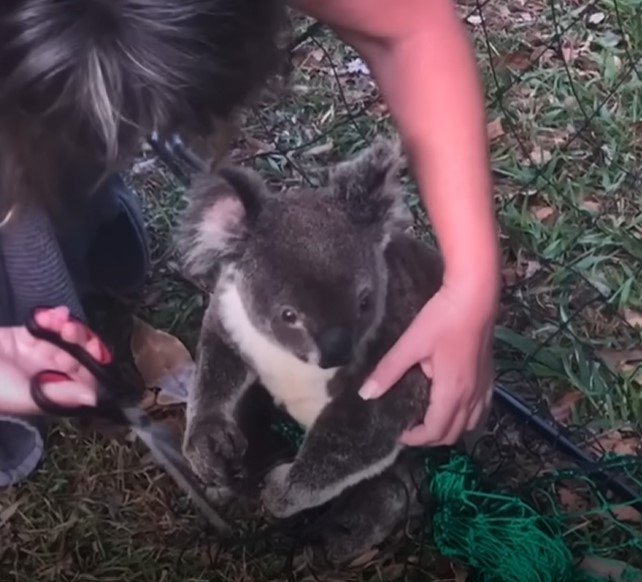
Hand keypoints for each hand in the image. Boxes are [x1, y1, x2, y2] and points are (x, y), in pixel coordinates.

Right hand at [0, 306, 103, 415]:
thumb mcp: (24, 396)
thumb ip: (58, 395)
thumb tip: (93, 398)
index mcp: (57, 392)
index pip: (89, 378)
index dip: (95, 363)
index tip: (94, 350)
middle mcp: (55, 372)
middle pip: (85, 352)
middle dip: (82, 338)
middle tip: (68, 330)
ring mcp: (44, 352)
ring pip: (72, 336)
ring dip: (69, 325)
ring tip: (57, 321)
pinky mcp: (30, 335)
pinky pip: (53, 323)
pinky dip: (55, 317)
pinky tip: (50, 315)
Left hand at [358, 283, 496, 446]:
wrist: (475, 296)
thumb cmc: (442, 319)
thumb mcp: (410, 345)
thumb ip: (388, 371)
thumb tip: (365, 394)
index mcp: (451, 392)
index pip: (434, 431)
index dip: (415, 439)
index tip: (398, 432)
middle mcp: (471, 396)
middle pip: (453, 434)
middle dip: (430, 438)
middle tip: (409, 428)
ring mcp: (484, 387)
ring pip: (471, 424)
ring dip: (449, 429)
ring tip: (429, 419)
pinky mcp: (490, 376)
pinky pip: (481, 410)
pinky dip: (467, 417)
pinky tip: (454, 405)